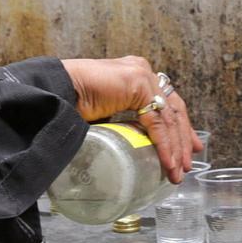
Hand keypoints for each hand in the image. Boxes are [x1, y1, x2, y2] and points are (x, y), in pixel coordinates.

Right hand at [60, 56, 202, 182]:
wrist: (53, 92)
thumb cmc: (71, 105)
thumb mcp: (108, 114)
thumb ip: (125, 120)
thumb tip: (134, 144)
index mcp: (136, 75)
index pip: (167, 102)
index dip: (180, 125)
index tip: (188, 146)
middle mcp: (143, 71)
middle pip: (173, 109)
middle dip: (183, 137)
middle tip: (188, 162)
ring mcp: (142, 75)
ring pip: (168, 117)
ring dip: (175, 148)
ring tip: (177, 171)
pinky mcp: (138, 84)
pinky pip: (156, 122)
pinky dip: (164, 145)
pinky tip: (168, 162)